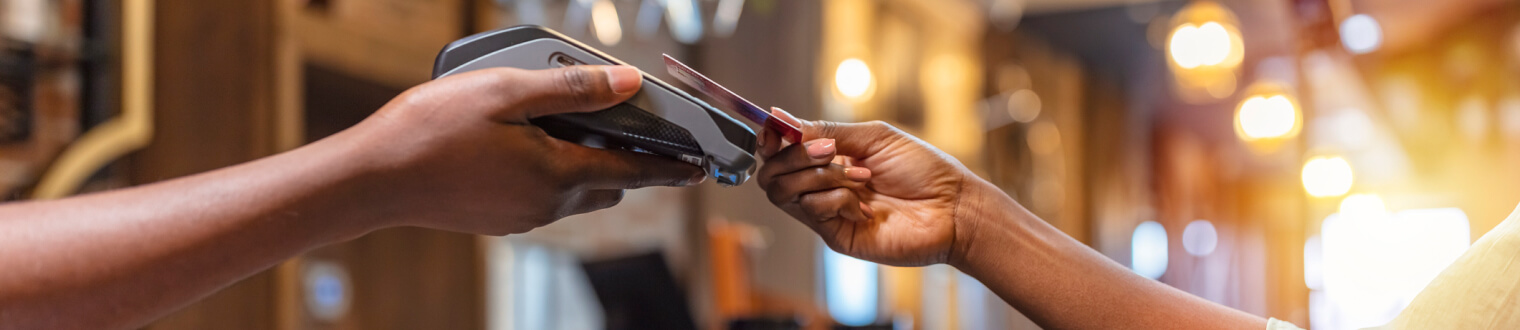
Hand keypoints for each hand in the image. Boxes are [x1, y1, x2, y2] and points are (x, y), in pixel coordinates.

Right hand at [334, 65, 705, 235]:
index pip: (633, 171)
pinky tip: (529, 148)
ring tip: (578, 132)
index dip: (669, 167)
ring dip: (587, 168)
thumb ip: (573, 89)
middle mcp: (546, 204)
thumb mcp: (507, 92)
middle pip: (607, 186)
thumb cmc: (433, 130)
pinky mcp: (498, 220)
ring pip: (575, 194)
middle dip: (630, 166)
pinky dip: (554, 175)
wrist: (373, 179)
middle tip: (641, 139)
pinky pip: (543, 199)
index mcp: (558, 174)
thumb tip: (628, 83)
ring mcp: (521, 217)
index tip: (697, 167)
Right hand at [755, 109, 994, 265]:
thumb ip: (826, 129)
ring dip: (821, 176)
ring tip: (860, 177)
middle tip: (830, 152)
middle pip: (772, 174)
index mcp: (829, 159)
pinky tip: (867, 206)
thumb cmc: (923, 170)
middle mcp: (822, 186)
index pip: (780, 151)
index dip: (771, 139)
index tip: (776, 130)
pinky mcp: (835, 236)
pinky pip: (813, 211)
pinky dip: (838, 199)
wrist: (953, 208)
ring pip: (785, 192)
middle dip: (796, 157)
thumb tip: (779, 117)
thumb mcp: (873, 136)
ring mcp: (827, 214)